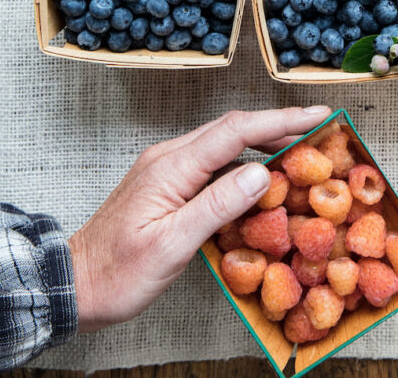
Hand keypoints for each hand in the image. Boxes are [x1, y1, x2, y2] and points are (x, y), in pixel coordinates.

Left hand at [69, 105, 330, 331]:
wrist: (76, 283)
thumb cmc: (119, 273)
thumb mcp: (171, 246)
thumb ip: (217, 205)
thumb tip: (262, 173)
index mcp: (172, 166)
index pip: (236, 131)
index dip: (281, 119)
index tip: (318, 115)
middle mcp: (170, 157)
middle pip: (233, 129)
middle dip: (279, 124)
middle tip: (321, 129)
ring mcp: (167, 168)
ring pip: (224, 143)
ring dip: (264, 141)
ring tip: (301, 149)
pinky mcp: (168, 182)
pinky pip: (213, 161)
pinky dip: (244, 161)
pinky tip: (261, 177)